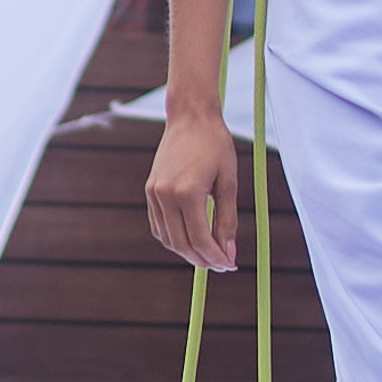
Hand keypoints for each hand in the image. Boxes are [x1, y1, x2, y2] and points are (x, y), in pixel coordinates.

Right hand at [146, 111, 241, 269]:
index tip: (231, 264)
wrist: (190, 117)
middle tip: (222, 265)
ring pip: (168, 239)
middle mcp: (165, 195)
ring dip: (188, 252)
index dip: (216, 258)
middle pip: (182, 244)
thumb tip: (230, 253)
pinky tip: (191, 239)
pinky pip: (159, 226)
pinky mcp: (150, 191)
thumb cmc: (215, 145)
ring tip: (209, 254)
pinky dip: (174, 238)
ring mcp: (154, 193)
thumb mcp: (228, 182)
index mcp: (188, 192)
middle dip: (203, 260)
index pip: (200, 240)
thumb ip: (228, 219)